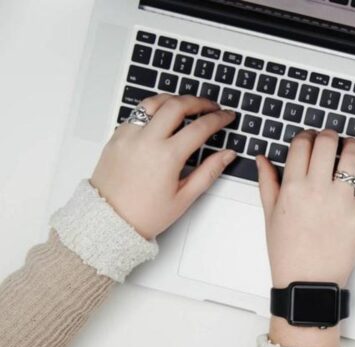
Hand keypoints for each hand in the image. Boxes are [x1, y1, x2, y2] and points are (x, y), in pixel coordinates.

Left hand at [91, 94, 236, 238]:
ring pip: (154, 102)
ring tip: (187, 105)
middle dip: (199, 102)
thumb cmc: (145, 214)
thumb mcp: (184, 197)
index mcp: (167, 156)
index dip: (218, 119)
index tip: (226, 117)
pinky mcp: (117, 136)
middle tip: (211, 106)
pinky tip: (162, 118)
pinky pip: (137, 113)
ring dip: (174, 99)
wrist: (109, 220)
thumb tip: (227, 155)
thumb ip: (209, 172)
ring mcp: (129, 135)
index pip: (200, 127)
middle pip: (177, 105)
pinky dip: (153, 110)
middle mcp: (146, 140)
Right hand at [258, 129, 354, 346]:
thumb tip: (263, 159)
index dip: (306, 136)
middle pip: (326, 143)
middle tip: (330, 138)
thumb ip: (267, 183)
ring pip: (352, 157)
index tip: (309, 139)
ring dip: (352, 145)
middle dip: (328, 135)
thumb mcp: (270, 216)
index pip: (301, 144)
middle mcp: (317, 190)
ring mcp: (342, 201)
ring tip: (351, 146)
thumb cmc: (288, 254)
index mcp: (292, 188)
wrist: (308, 282)